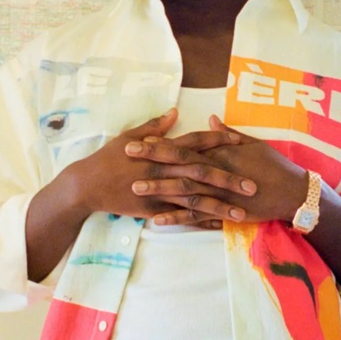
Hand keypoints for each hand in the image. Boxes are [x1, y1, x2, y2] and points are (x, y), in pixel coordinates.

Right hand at [68, 109, 246, 222]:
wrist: (87, 184)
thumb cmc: (108, 157)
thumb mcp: (130, 136)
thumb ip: (155, 126)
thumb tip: (174, 112)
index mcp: (161, 150)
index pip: (194, 144)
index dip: (219, 142)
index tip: (242, 143)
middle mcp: (164, 170)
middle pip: (202, 173)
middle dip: (229, 179)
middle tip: (253, 185)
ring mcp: (159, 191)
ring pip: (195, 199)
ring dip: (220, 206)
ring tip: (243, 213)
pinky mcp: (153, 209)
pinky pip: (180, 216)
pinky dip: (199, 221)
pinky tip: (217, 226)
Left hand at [124, 115, 307, 226]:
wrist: (293, 193)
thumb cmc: (275, 165)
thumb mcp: (253, 144)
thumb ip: (228, 133)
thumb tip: (211, 119)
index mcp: (220, 152)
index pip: (185, 144)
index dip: (161, 142)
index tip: (139, 140)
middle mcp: (216, 171)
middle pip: (178, 163)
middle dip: (151, 160)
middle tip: (127, 156)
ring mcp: (218, 193)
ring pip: (183, 190)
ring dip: (158, 189)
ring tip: (134, 189)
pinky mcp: (223, 212)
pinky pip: (195, 217)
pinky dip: (176, 218)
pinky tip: (156, 219)